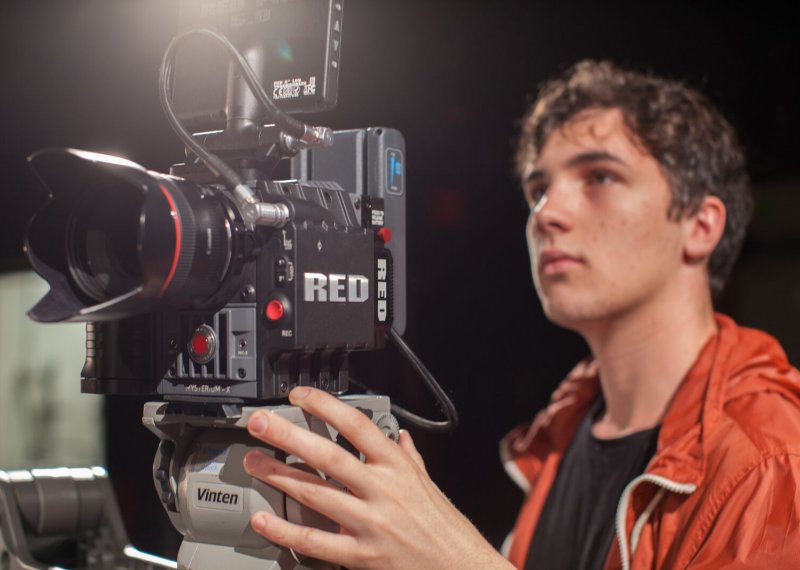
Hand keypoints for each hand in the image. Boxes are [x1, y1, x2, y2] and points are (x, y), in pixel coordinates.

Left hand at [243, 386, 511, 569]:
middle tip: (260, 423)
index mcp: (397, 466)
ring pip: (315, 493)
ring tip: (253, 462)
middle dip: (288, 435)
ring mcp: (370, 522)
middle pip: (328, 454)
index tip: (299, 396)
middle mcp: (382, 489)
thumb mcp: (428, 483)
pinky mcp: (361, 555)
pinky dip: (285, 531)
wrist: (461, 567)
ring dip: (278, 476)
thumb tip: (401, 438)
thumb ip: (410, 457)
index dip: (325, 406)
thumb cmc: (444, 526)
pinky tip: (263, 520)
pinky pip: (315, 542)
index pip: (357, 424)